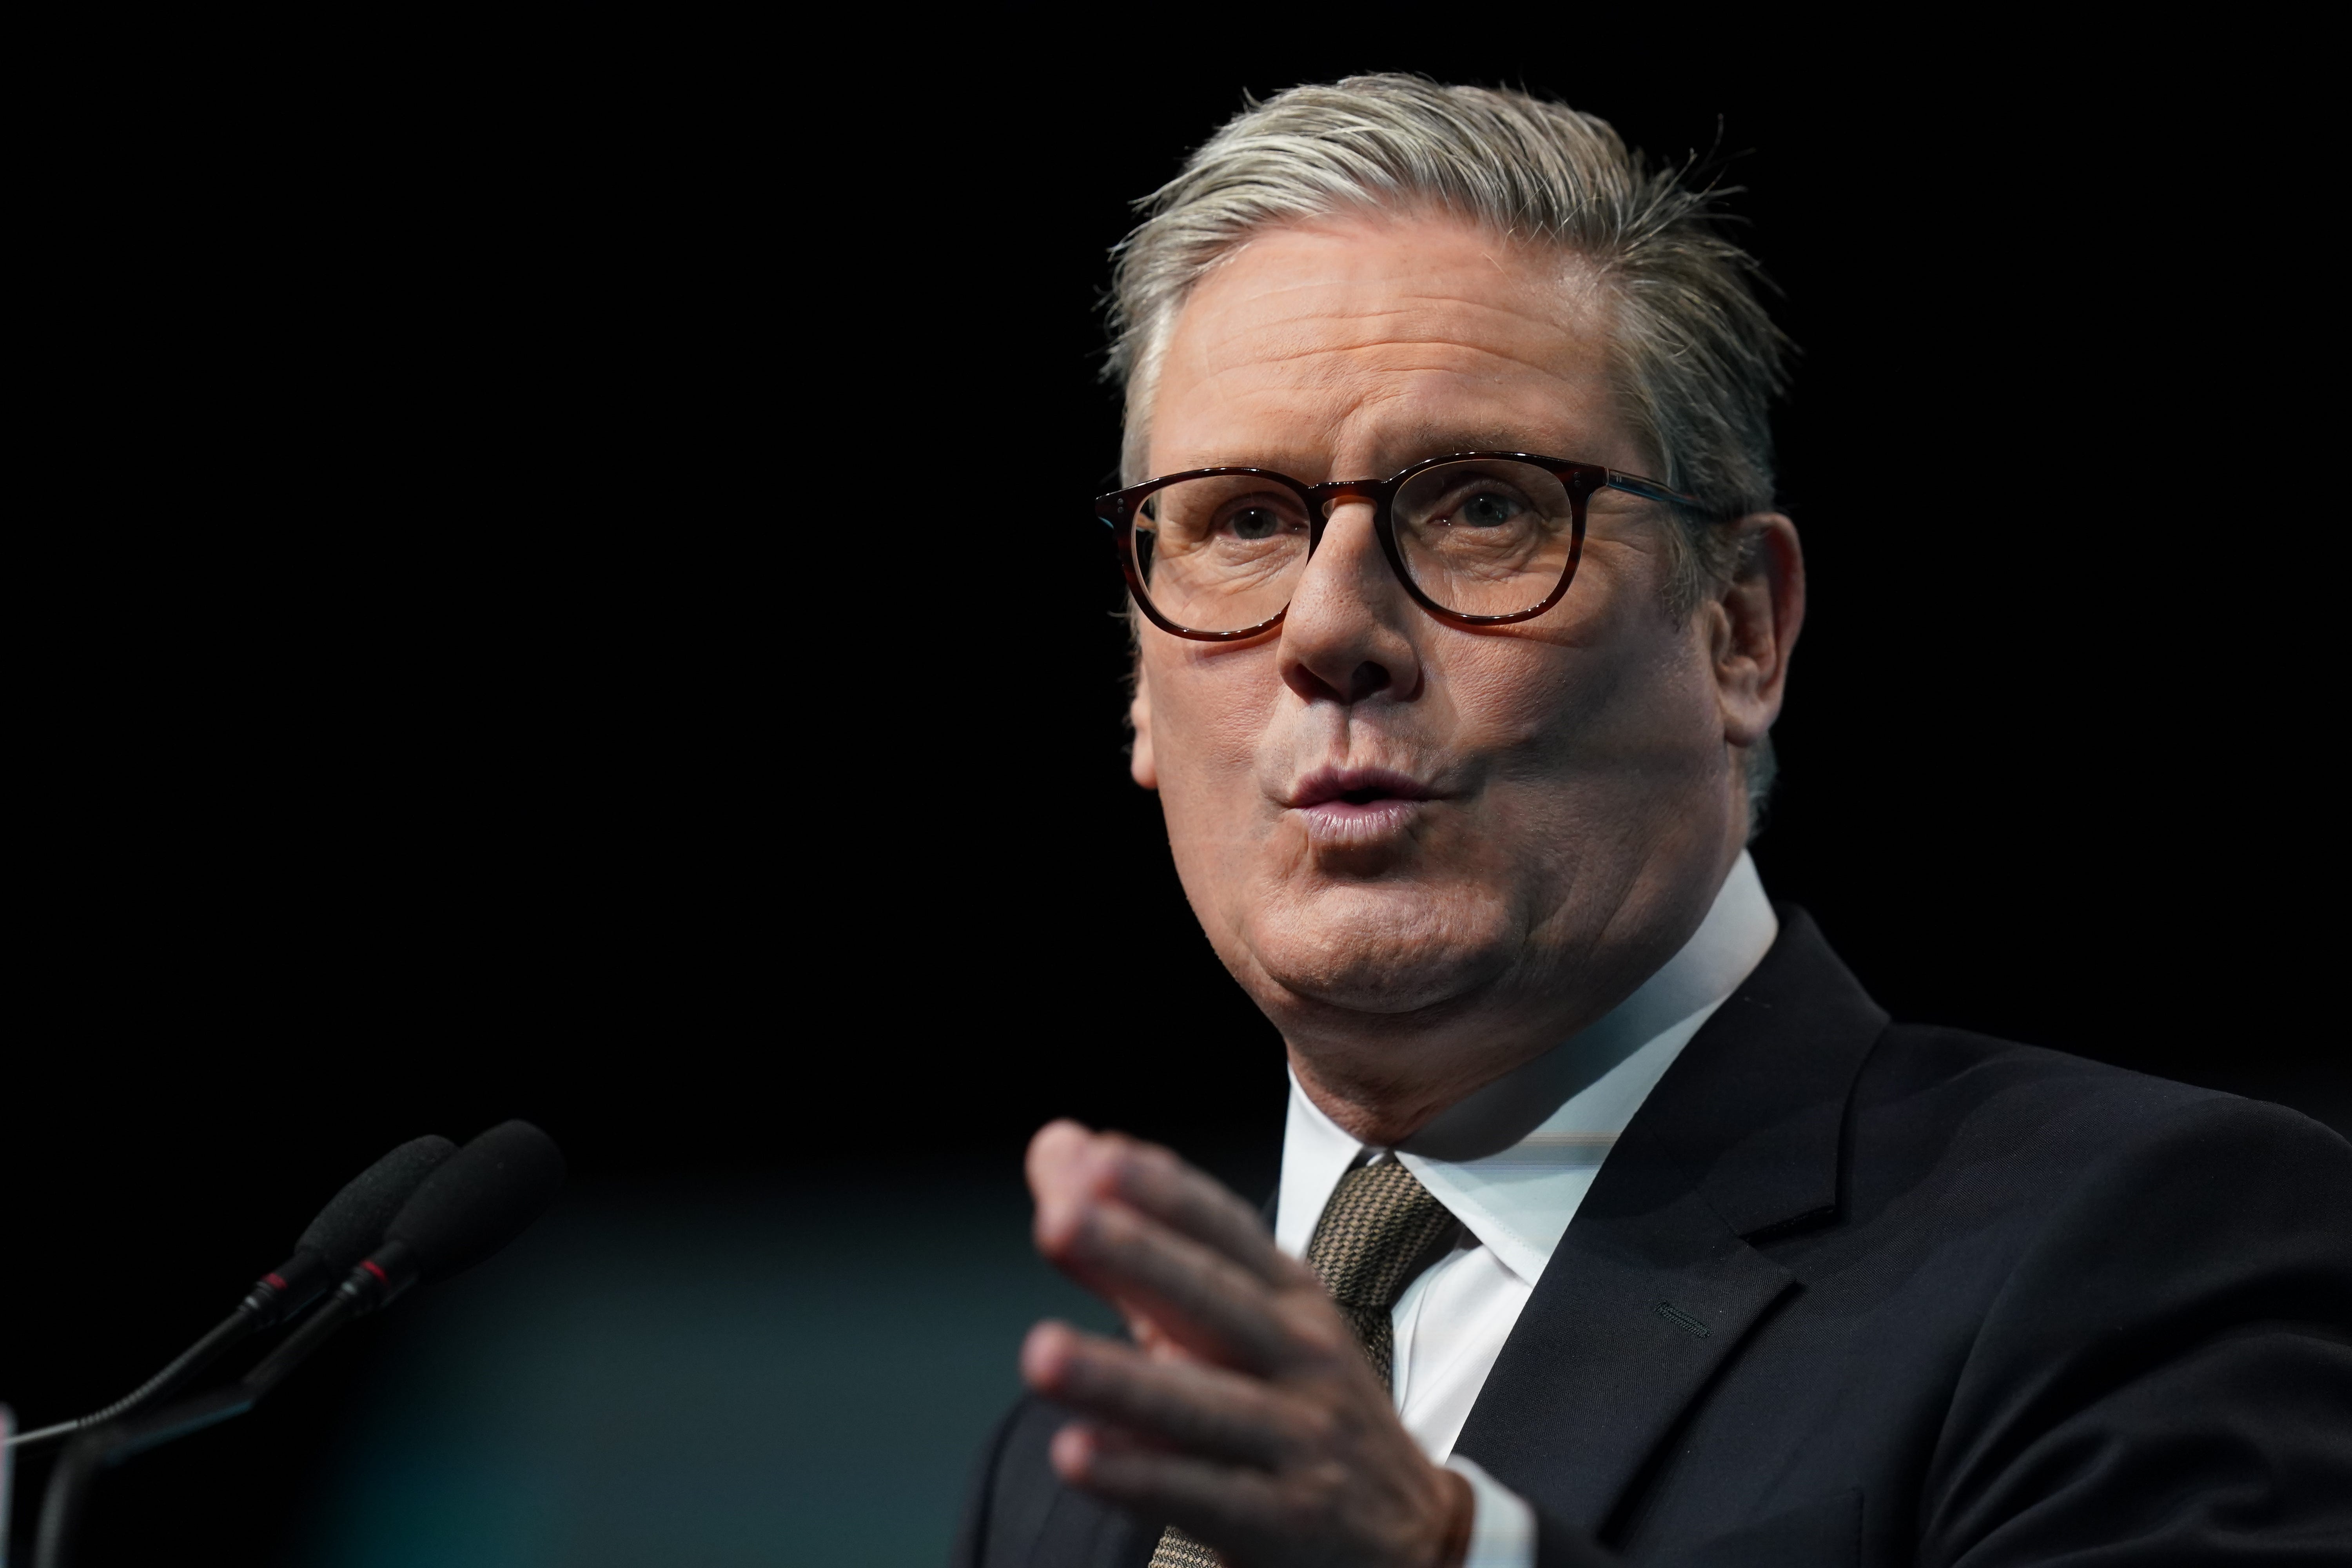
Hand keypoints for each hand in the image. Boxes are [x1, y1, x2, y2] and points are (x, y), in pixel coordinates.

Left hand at [1020, 1120, 1474, 1567]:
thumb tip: (1056, 1146)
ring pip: (1202, 1403)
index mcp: (1290, 1298)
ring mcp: (1300, 1440)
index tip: (1093, 1157)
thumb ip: (1139, 1244)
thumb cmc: (1298, 1408)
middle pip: (1213, 1300)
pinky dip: (1139, 1477)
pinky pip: (1203, 1495)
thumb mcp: (1236, 1321)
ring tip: (1041, 1352)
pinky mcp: (1285, 1522)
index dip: (1162, 1193)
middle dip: (1137, 1257)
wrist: (1410, 1538)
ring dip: (1120, 1379)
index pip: (1225, 1232)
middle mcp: (1301, 1356)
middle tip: (1058, 1220)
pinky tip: (1078, 1454)